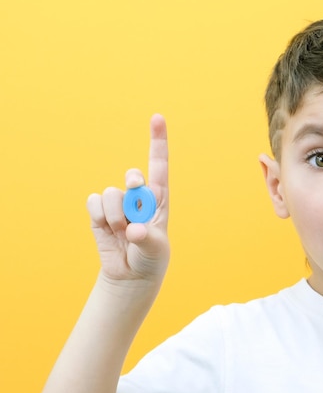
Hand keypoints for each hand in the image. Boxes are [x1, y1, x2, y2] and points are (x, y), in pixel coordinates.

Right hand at [86, 114, 169, 283]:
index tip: (157, 117)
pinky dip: (99, 218)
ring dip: (116, 217)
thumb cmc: (150, 258)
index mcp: (159, 199)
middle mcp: (138, 197)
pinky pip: (94, 203)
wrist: (130, 275)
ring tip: (123, 234)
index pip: (159, 166)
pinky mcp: (99, 212)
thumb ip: (146, 239)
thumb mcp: (155, 250)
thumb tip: (132, 230)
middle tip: (135, 204)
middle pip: (133, 177)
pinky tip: (107, 231)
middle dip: (133, 184)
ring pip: (112, 195)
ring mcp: (118, 204)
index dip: (158, 141)